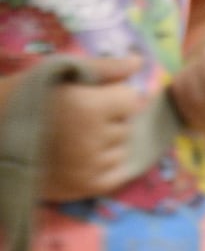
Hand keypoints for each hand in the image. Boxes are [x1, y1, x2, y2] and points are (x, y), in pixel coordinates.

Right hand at [37, 55, 145, 201]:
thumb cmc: (20, 97)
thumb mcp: (53, 72)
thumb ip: (101, 67)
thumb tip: (138, 63)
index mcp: (85, 105)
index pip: (129, 98)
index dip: (111, 94)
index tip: (88, 96)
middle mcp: (92, 138)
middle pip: (126, 123)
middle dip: (108, 118)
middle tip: (75, 117)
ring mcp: (91, 166)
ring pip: (122, 148)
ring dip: (107, 141)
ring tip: (74, 137)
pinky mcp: (88, 188)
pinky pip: (117, 172)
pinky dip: (105, 164)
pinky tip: (80, 155)